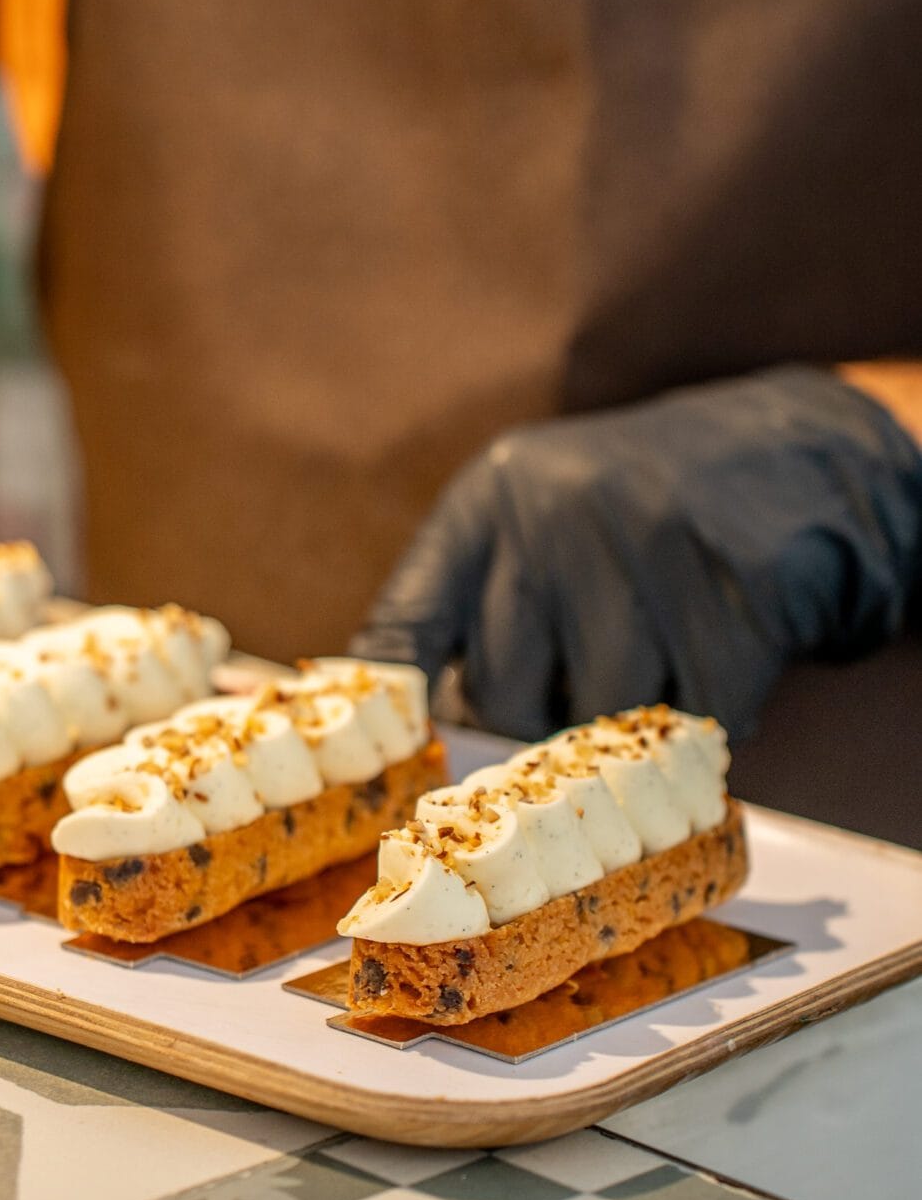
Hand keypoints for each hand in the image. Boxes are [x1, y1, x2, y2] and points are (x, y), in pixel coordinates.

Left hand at [350, 367, 921, 742]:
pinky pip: (700, 710)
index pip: (408, 624)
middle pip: (504, 695)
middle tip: (583, 688)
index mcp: (492, 497)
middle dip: (540, 718)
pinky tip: (722, 655)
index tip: (404, 747)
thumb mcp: (539, 519)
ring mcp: (648, 543)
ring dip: (631, 720)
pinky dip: (712, 708)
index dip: (398, 702)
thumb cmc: (646, 513)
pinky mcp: (738, 584)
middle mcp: (555, 509)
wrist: (802, 451)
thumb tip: (424, 722)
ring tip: (660, 658)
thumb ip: (479, 604)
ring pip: (601, 711)